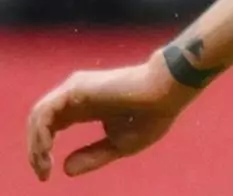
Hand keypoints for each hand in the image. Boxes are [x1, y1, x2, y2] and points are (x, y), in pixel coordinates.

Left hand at [26, 54, 194, 180]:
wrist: (167, 91)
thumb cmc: (152, 114)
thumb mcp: (120, 144)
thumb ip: (93, 155)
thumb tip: (64, 169)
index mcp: (85, 108)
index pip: (52, 128)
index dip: (44, 151)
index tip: (46, 174)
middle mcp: (75, 97)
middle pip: (41, 124)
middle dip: (36, 151)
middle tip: (42, 173)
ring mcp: (74, 89)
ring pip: (38, 117)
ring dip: (35, 144)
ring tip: (43, 165)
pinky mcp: (75, 88)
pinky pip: (45, 112)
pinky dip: (40, 133)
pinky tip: (46, 149)